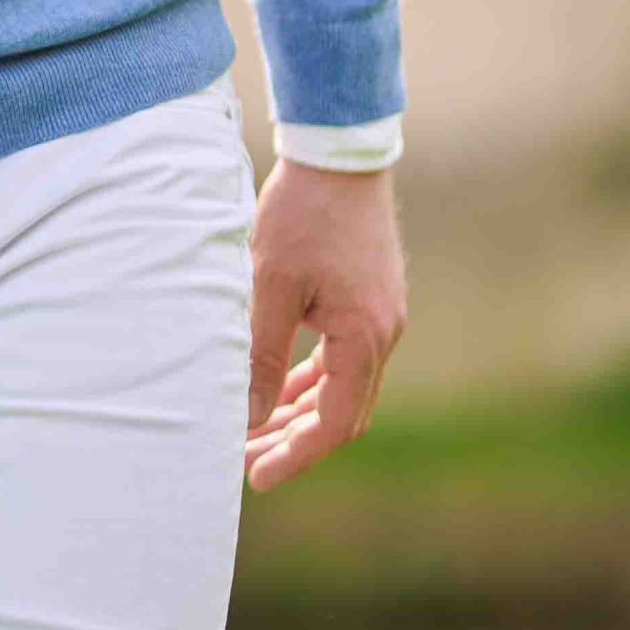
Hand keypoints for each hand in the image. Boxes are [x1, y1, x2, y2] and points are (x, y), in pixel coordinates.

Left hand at [244, 158, 407, 491]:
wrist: (337, 151)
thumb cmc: (303, 214)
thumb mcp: (270, 284)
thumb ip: (262, 354)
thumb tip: (249, 416)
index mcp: (364, 338)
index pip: (333, 423)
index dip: (294, 455)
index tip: (256, 477)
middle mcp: (383, 333)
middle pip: (341, 411)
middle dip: (293, 439)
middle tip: (246, 459)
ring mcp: (381, 314)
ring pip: (342, 384)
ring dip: (300, 408)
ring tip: (255, 427)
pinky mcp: (370, 296)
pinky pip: (342, 355)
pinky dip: (312, 376)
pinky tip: (279, 383)